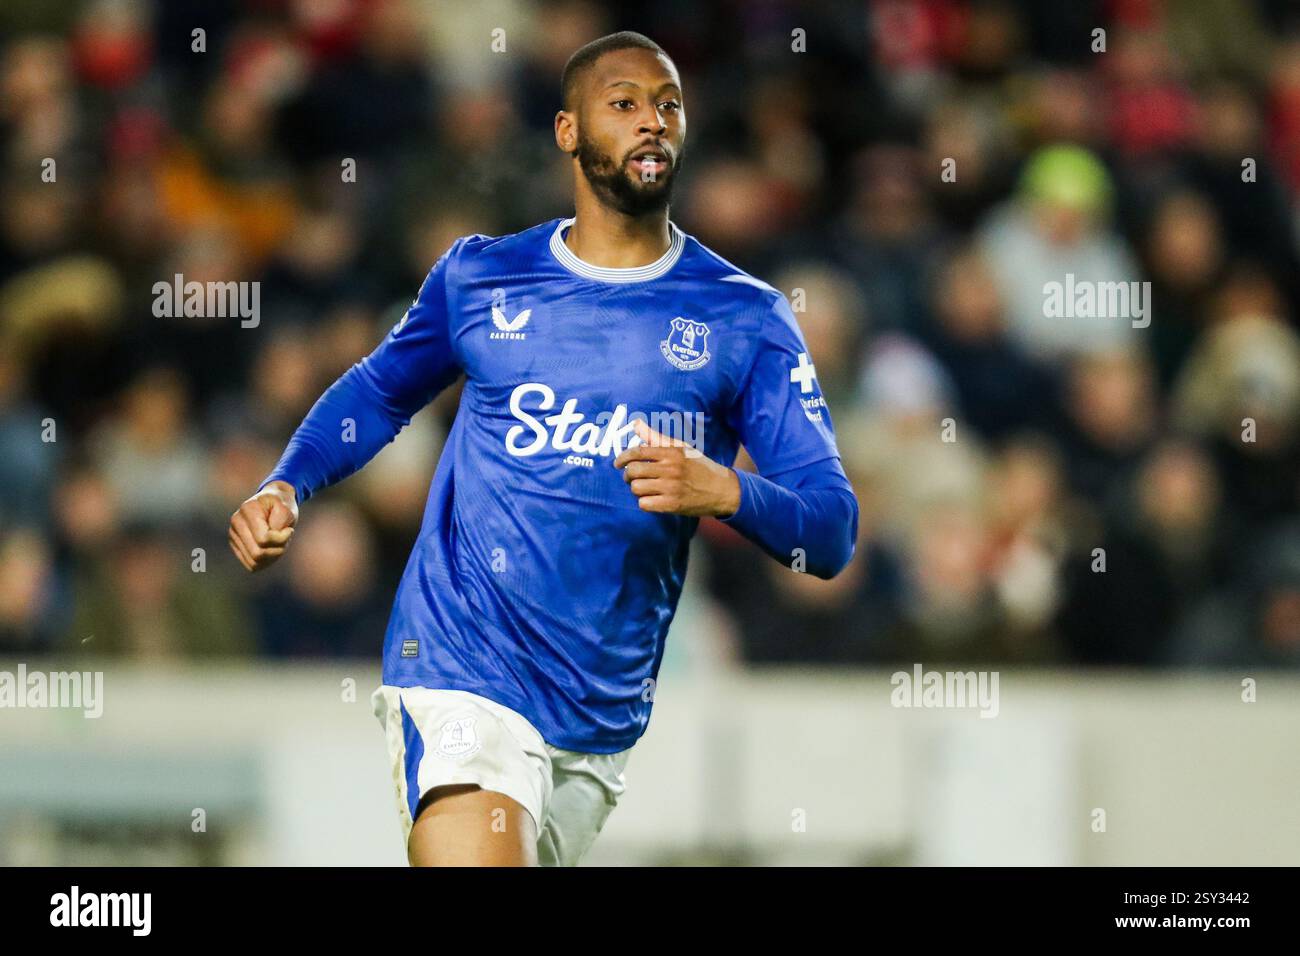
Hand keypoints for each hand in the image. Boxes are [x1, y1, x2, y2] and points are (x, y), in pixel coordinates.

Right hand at [229, 480, 297, 571]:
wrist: (273, 502)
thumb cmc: (282, 505)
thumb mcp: (287, 508)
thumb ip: (280, 521)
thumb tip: (267, 540)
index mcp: (248, 510)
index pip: (263, 539)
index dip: (281, 539)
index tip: (289, 530)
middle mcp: (236, 522)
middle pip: (257, 554)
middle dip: (278, 550)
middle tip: (286, 538)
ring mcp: (233, 535)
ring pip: (254, 562)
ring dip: (273, 556)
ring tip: (279, 543)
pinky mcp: (236, 545)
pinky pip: (251, 565)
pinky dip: (266, 562)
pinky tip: (273, 549)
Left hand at [614, 419, 740, 516]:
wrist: (722, 490)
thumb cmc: (699, 467)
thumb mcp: (681, 448)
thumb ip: (656, 437)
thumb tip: (636, 424)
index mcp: (672, 453)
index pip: (638, 452)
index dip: (622, 457)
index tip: (617, 463)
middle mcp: (671, 469)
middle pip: (633, 471)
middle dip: (628, 475)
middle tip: (631, 477)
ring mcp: (671, 488)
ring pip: (636, 488)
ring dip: (637, 489)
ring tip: (644, 488)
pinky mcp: (672, 505)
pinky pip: (644, 504)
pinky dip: (644, 502)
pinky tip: (652, 499)